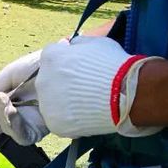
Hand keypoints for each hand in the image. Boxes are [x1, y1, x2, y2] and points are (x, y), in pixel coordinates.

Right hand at [0, 50, 47, 145]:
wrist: (61, 65)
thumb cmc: (37, 66)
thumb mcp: (8, 75)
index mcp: (7, 100)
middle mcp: (16, 113)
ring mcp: (28, 123)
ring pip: (4, 131)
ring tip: (1, 98)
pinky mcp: (40, 130)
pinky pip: (21, 136)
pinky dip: (11, 124)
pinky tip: (11, 110)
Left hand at [36, 36, 162, 138]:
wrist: (125, 94)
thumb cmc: (113, 64)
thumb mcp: (96, 42)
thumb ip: (78, 43)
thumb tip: (69, 45)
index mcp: (50, 57)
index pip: (52, 57)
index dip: (66, 61)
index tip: (79, 67)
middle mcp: (43, 81)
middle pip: (49, 81)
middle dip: (63, 82)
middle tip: (84, 87)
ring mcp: (47, 105)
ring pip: (52, 102)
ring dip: (64, 102)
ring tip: (86, 103)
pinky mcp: (55, 124)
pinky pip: (59, 120)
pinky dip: (70, 119)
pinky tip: (85, 115)